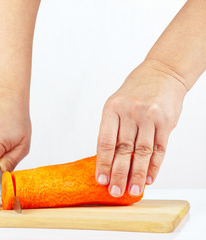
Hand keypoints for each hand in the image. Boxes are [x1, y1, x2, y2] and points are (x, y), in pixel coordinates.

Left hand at [95, 59, 186, 196]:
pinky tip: (149, 178)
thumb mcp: (116, 105)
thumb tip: (106, 160)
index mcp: (112, 109)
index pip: (105, 142)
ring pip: (142, 152)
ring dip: (137, 174)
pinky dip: (154, 166)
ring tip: (132, 190)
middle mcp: (130, 113)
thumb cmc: (135, 91)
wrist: (162, 73)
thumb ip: (112, 129)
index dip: (102, 164)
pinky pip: (159, 149)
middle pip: (123, 150)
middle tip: (115, 191)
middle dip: (118, 174)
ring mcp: (149, 117)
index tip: (100, 180)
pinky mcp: (166, 122)